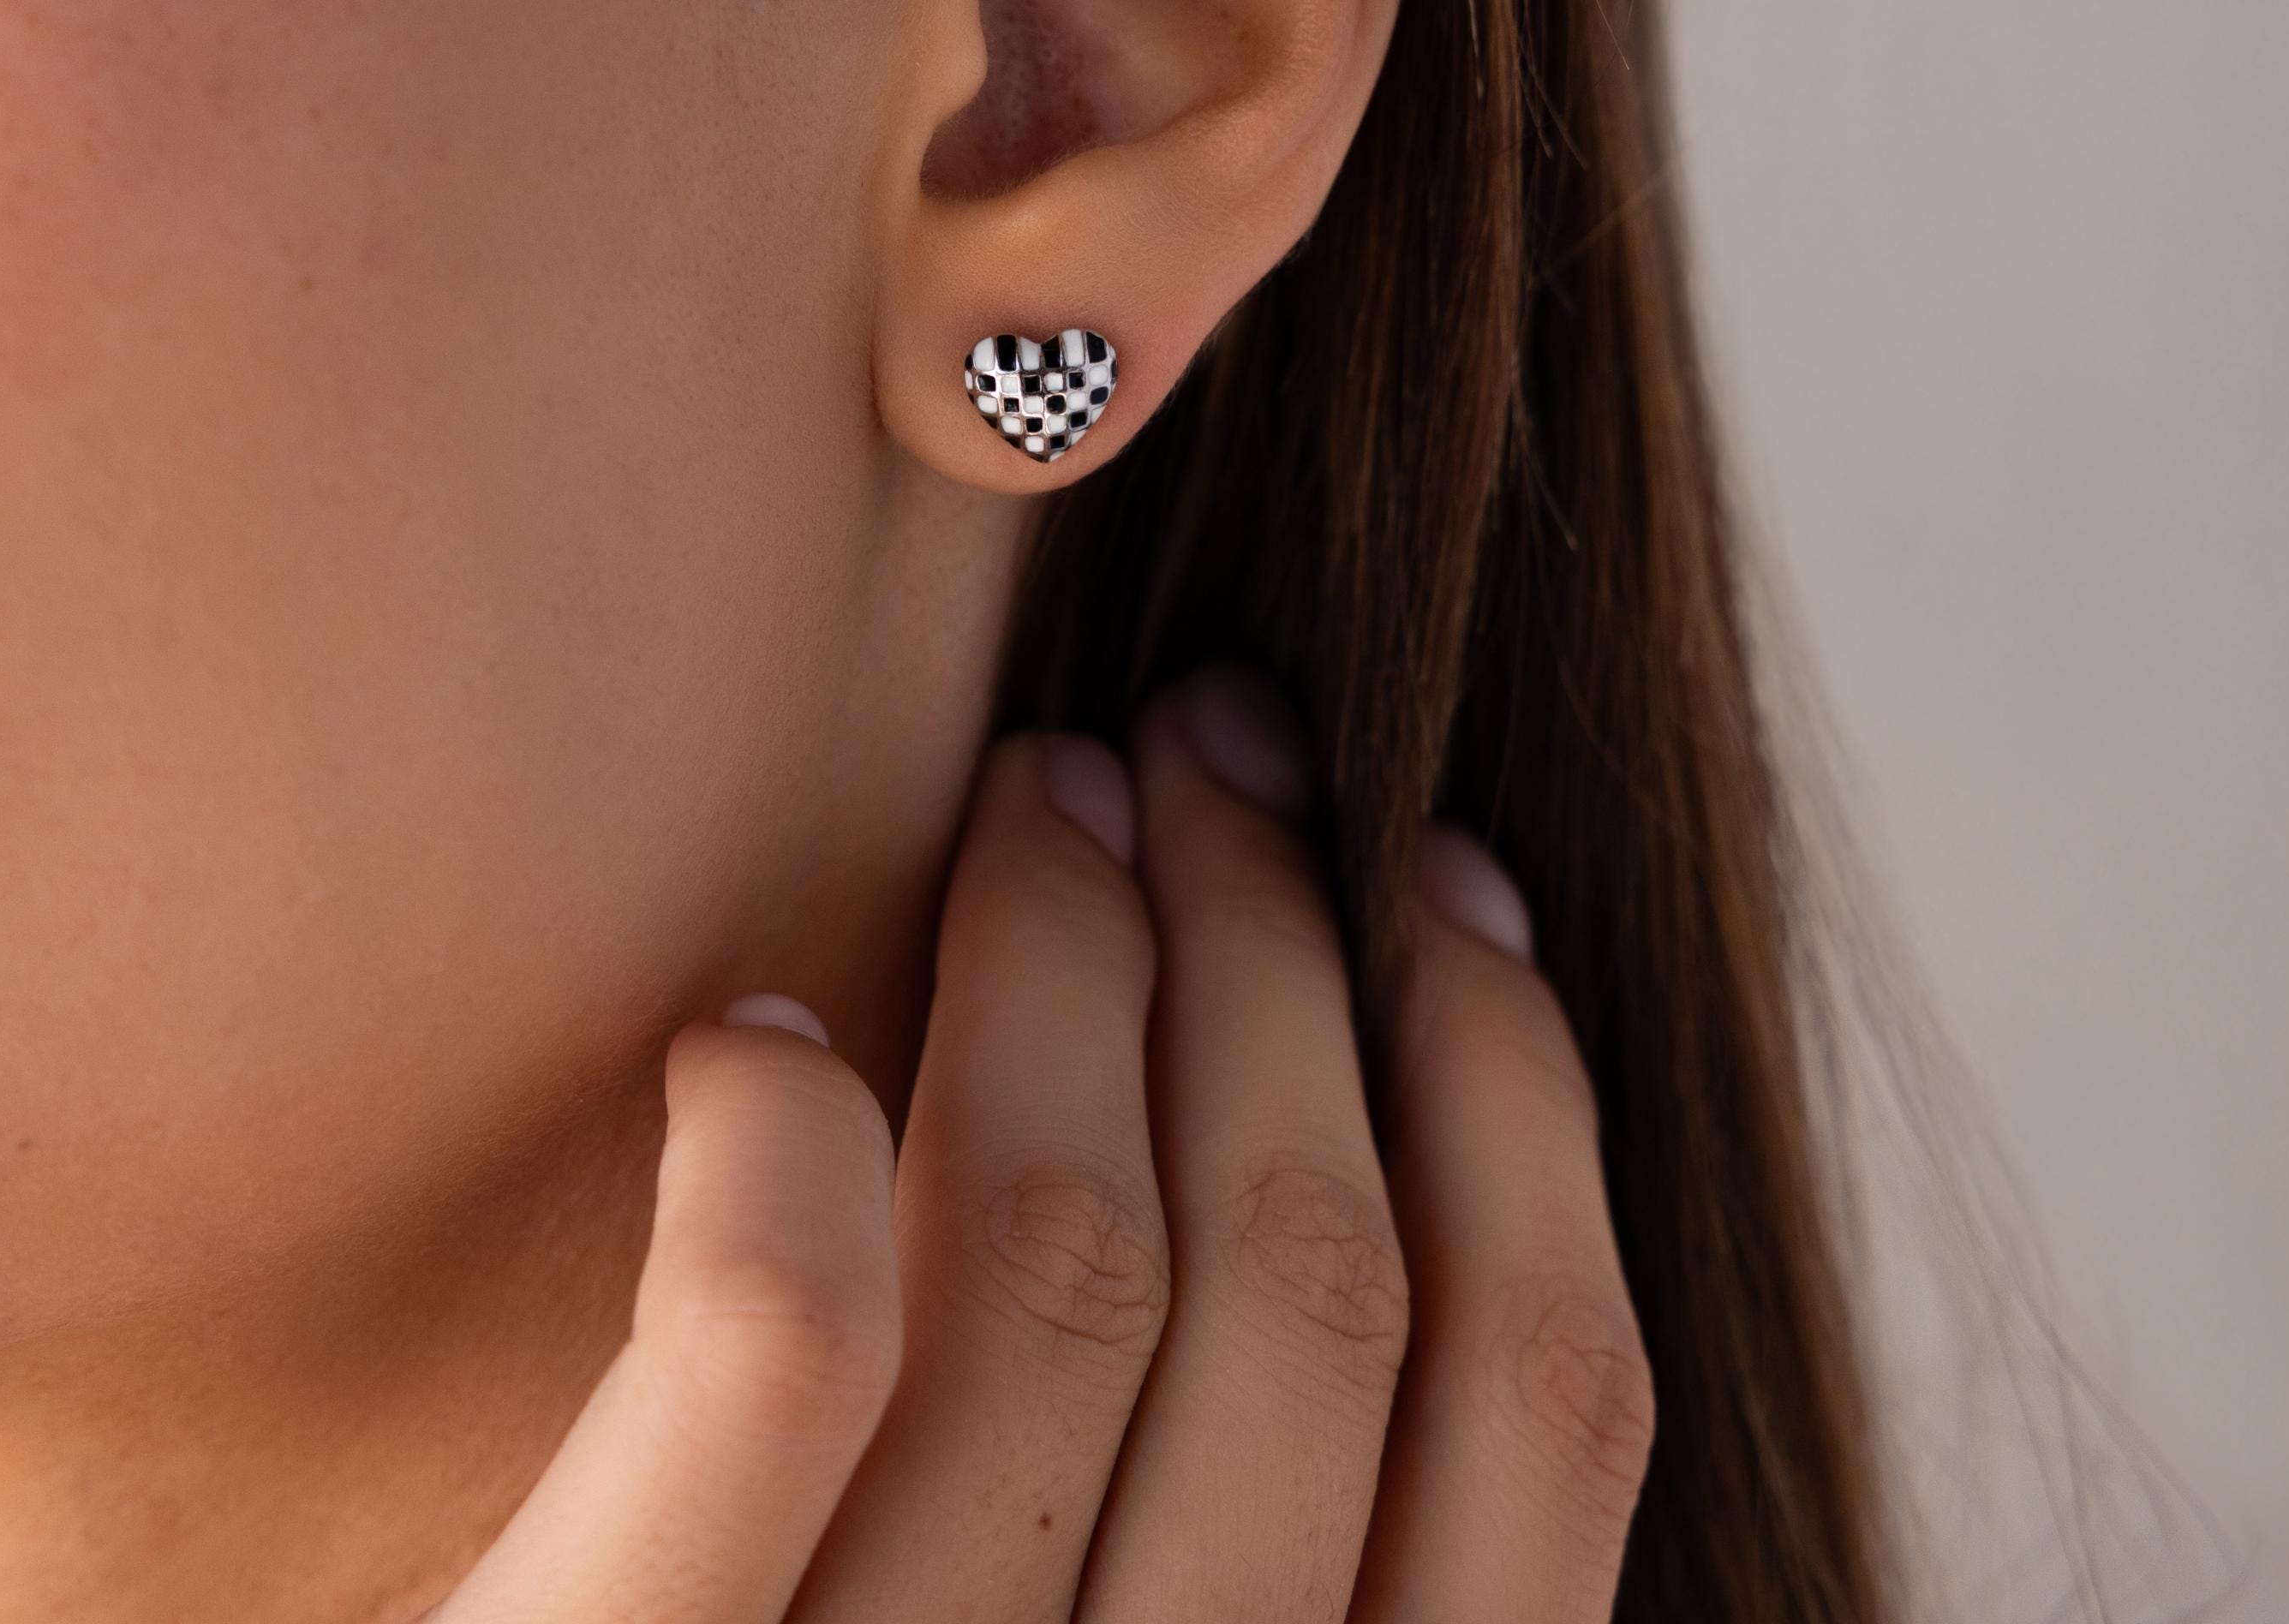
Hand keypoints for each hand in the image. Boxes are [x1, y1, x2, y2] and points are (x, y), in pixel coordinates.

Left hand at [432, 666, 1653, 1621]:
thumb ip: (1236, 1546)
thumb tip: (1335, 1168)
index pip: (1542, 1420)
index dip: (1523, 1097)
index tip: (1443, 870)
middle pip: (1305, 1282)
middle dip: (1290, 946)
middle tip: (1219, 745)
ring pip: (1064, 1267)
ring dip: (1075, 962)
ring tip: (1043, 794)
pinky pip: (773, 1360)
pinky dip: (787, 1142)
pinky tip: (746, 1030)